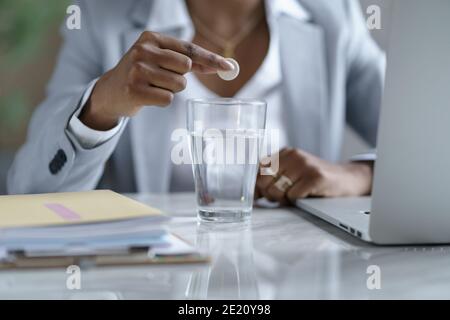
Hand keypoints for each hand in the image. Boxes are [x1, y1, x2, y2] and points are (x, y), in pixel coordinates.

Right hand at [80, 31, 232, 130]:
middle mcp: (143, 50)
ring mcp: (138, 70)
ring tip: (154, 87)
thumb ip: (188, 62)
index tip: (230, 67)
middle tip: (163, 79)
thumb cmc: (142, 74)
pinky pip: (168, 99)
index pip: (189, 49)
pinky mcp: (135, 90)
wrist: (111, 91)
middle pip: (186, 67)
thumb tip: (221, 65)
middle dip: (181, 77)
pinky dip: (163, 100)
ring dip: (172, 90)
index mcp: (151, 38)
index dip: (211, 59)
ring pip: (179, 84)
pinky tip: (148, 96)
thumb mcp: (161, 60)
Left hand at [255, 148, 372, 204]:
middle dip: (269, 194)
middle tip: (282, 197)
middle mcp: (294, 155)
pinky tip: (306, 195)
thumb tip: (254, 192)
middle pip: (264, 180)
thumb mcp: (293, 172)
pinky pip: (293, 196)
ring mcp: (305, 165)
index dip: (257, 184)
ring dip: (283, 199)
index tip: (259, 195)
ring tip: (295, 196)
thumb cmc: (316, 179)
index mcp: (286, 153)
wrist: (347, 178)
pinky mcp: (315, 177)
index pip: (259, 168)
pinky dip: (297, 201)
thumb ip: (274, 177)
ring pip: (277, 190)